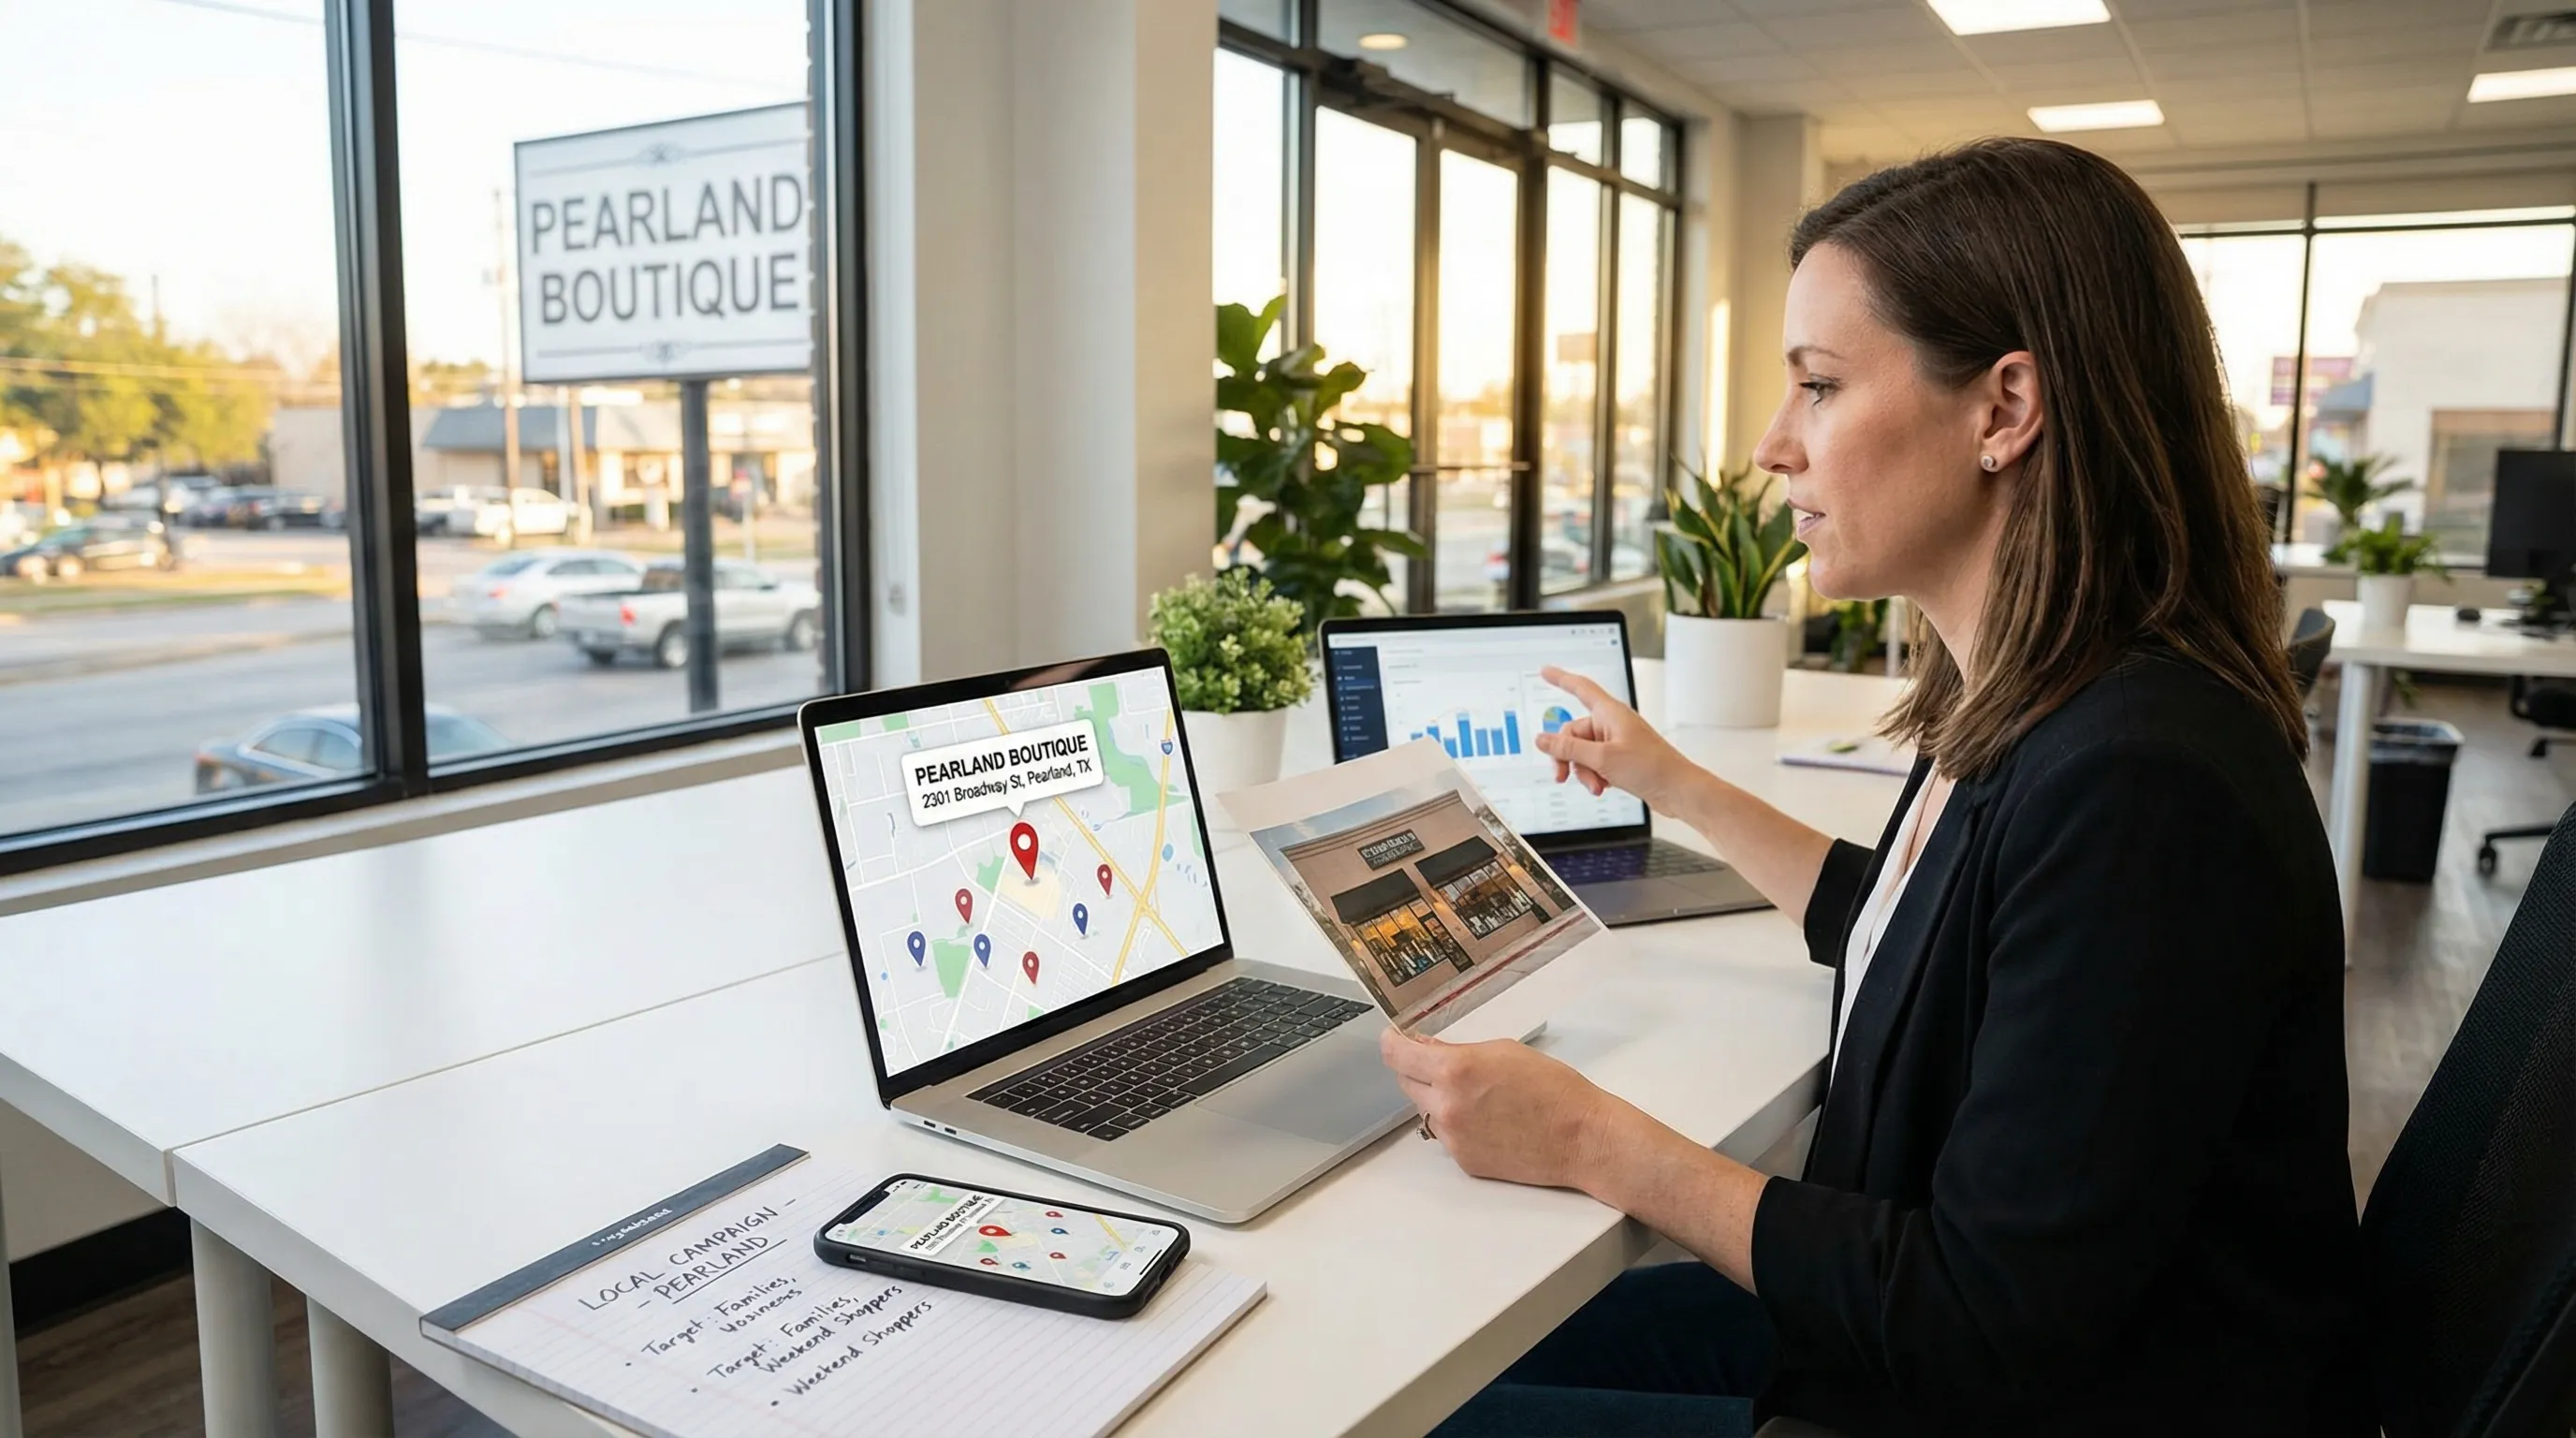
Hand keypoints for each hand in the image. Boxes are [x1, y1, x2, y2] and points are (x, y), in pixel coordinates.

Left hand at [1379, 1026, 1612, 1189]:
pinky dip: (1457, 1125)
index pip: (1397, 1055)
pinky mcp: (1464, 1161)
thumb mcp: (1504, 1051)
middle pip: (1405, 1083)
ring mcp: (1453, 1138)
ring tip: (1479, 1096)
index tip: (1393, 1038)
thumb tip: (1427, 1048)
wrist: (1582, 1137)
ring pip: (1425, 1111)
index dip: (1392, 1043)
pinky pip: (1446, 1136)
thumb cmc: (1553, 1089)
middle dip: (1418, 1070)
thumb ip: (1458, 1050)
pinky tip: (1489, 1120)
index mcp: (1455, 1070)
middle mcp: (1445, 1106)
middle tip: (1442, 1064)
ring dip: (1438, 1099)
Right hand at [1532, 666, 1698, 815]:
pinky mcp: (1620, 759)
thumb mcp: (1602, 758)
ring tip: (1595, 786)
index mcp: (1610, 713)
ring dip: (1583, 771)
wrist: (1678, 790)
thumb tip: (1542, 739)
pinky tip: (1603, 787)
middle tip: (1562, 775)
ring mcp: (1615, 742)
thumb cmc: (1651, 767)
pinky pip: (1594, 763)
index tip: (1546, 671)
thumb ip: (1568, 749)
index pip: (1580, 688)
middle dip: (1568, 757)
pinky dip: (1593, 776)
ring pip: (1582, 753)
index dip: (1561, 678)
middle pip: (1573, 733)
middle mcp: (1612, 724)